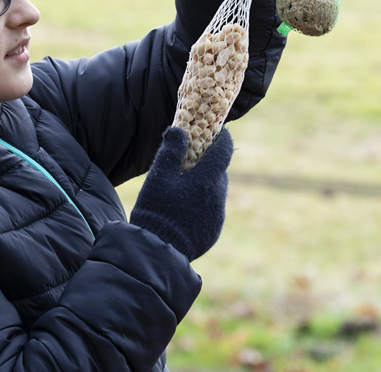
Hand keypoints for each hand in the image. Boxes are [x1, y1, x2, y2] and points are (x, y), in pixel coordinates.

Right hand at [129, 127, 232, 260]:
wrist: (158, 251)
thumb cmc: (156, 210)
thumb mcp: (158, 176)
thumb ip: (171, 151)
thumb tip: (179, 130)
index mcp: (207, 181)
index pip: (224, 151)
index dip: (223, 139)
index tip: (218, 132)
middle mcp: (218, 198)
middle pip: (219, 172)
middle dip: (209, 164)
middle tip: (192, 160)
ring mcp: (218, 217)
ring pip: (216, 192)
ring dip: (206, 186)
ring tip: (185, 187)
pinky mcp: (213, 232)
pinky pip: (212, 211)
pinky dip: (203, 205)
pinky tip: (185, 209)